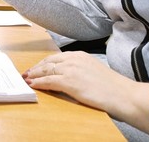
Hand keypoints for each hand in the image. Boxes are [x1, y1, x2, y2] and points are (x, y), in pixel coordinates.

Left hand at [23, 52, 148, 136]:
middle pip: (48, 62)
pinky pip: (48, 81)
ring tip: (26, 79)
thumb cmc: (112, 87)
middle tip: (27, 73)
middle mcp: (73, 59)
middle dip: (36, 68)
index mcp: (80, 55)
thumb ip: (80, 70)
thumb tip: (70, 77)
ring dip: (34, 75)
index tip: (37, 67)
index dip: (44, 63)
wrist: (121, 94)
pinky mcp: (68, 82)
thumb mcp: (94, 71)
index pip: (56, 57)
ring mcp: (70, 70)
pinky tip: (33, 85)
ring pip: (45, 70)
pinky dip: (38, 83)